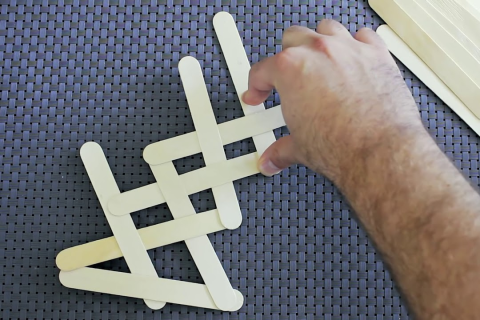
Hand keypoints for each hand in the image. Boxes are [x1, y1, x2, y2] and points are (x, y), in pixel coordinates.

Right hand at [243, 20, 423, 183]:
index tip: (259, 93)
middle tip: (287, 77)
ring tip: (320, 62)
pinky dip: (356, 45)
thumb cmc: (341, 145)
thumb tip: (272, 158)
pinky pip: (363, 36)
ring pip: (326, 29)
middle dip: (286, 57)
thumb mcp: (300, 148)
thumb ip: (281, 149)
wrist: (379, 151)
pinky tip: (353, 60)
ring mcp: (348, 49)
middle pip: (293, 38)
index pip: (262, 69)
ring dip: (320, 43)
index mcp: (291, 69)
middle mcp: (319, 52)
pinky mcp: (376, 54)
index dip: (256, 85)